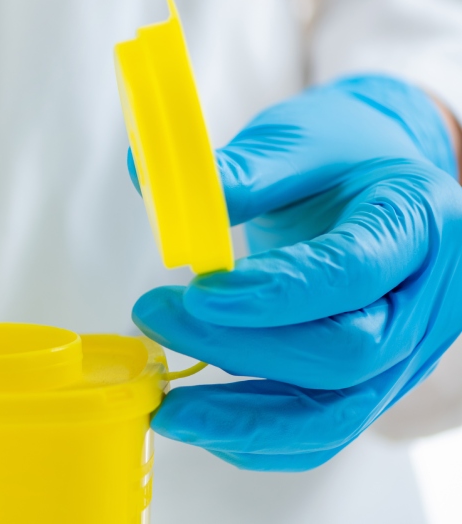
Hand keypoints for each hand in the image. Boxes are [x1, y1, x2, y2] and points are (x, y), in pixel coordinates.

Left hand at [131, 75, 461, 470]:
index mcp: (417, 220)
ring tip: (167, 405)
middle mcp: (428, 298)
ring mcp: (408, 351)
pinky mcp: (375, 383)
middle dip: (242, 349)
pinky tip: (200, 421)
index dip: (274, 294)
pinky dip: (258, 439)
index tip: (199, 295)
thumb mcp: (297, 139)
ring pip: (337, 412)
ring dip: (244, 419)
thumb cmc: (340, 152)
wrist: (379, 178)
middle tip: (155, 317)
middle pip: (346, 353)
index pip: (352, 274)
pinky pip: (323, 430)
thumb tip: (150, 183)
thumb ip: (238, 170)